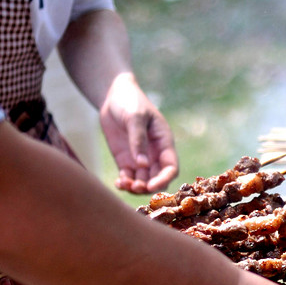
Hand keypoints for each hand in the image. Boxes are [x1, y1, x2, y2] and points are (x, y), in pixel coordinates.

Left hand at [100, 73, 178, 193]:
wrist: (114, 96)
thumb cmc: (130, 102)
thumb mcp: (135, 116)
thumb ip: (138, 139)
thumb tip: (142, 164)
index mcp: (164, 143)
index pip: (171, 168)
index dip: (164, 179)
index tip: (151, 186)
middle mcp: (155, 154)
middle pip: (158, 179)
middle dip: (148, 187)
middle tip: (134, 187)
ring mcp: (140, 158)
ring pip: (143, 182)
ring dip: (135, 188)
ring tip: (123, 183)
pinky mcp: (126, 160)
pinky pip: (128, 177)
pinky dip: (125, 183)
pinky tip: (118, 183)